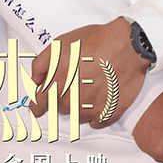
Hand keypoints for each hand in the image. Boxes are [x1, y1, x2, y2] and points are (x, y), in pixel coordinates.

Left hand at [30, 18, 148, 127]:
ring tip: (92, 83)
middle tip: (76, 80)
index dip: (37, 104)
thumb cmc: (97, 42)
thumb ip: (41, 65)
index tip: (39, 105)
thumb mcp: (60, 44)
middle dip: (63, 96)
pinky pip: (95, 121)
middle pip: (58, 109)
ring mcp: (90, 111)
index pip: (38, 106)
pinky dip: (97, 110)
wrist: (128, 46)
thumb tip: (35, 81)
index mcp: (57, 85)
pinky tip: (102, 93)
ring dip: (81, 104)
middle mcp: (71, 102)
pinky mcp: (107, 115)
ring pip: (77, 115)